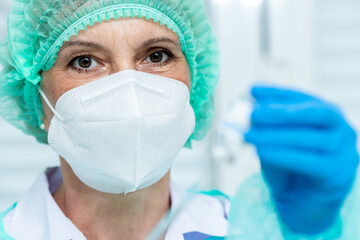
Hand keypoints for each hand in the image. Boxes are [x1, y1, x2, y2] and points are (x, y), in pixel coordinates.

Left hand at [244, 86, 358, 234]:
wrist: (303, 205)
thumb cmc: (290, 169)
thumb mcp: (277, 143)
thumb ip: (269, 128)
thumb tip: (249, 110)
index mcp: (328, 117)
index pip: (303, 98)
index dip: (277, 93)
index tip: (252, 89)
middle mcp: (341, 130)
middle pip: (314, 114)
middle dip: (281, 111)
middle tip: (253, 113)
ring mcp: (343, 152)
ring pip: (308, 138)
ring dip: (274, 135)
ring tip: (249, 135)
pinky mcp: (336, 175)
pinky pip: (306, 161)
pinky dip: (281, 155)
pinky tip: (260, 152)